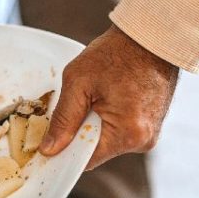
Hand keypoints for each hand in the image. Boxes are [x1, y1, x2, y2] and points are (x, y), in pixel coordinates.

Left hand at [39, 25, 178, 169]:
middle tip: (71, 106)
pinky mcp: (151, 125)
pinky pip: (119, 131)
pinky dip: (106, 119)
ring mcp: (149, 134)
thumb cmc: (115, 54)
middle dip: (78, 134)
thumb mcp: (78, 83)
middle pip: (95, 151)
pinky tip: (105, 98)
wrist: (150, 37)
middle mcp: (142, 141)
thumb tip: (50, 150)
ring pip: (106, 141)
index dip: (64, 151)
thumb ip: (62, 120)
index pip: (85, 160)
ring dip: (92, 124)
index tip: (47, 141)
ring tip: (92, 97)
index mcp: (127, 134)